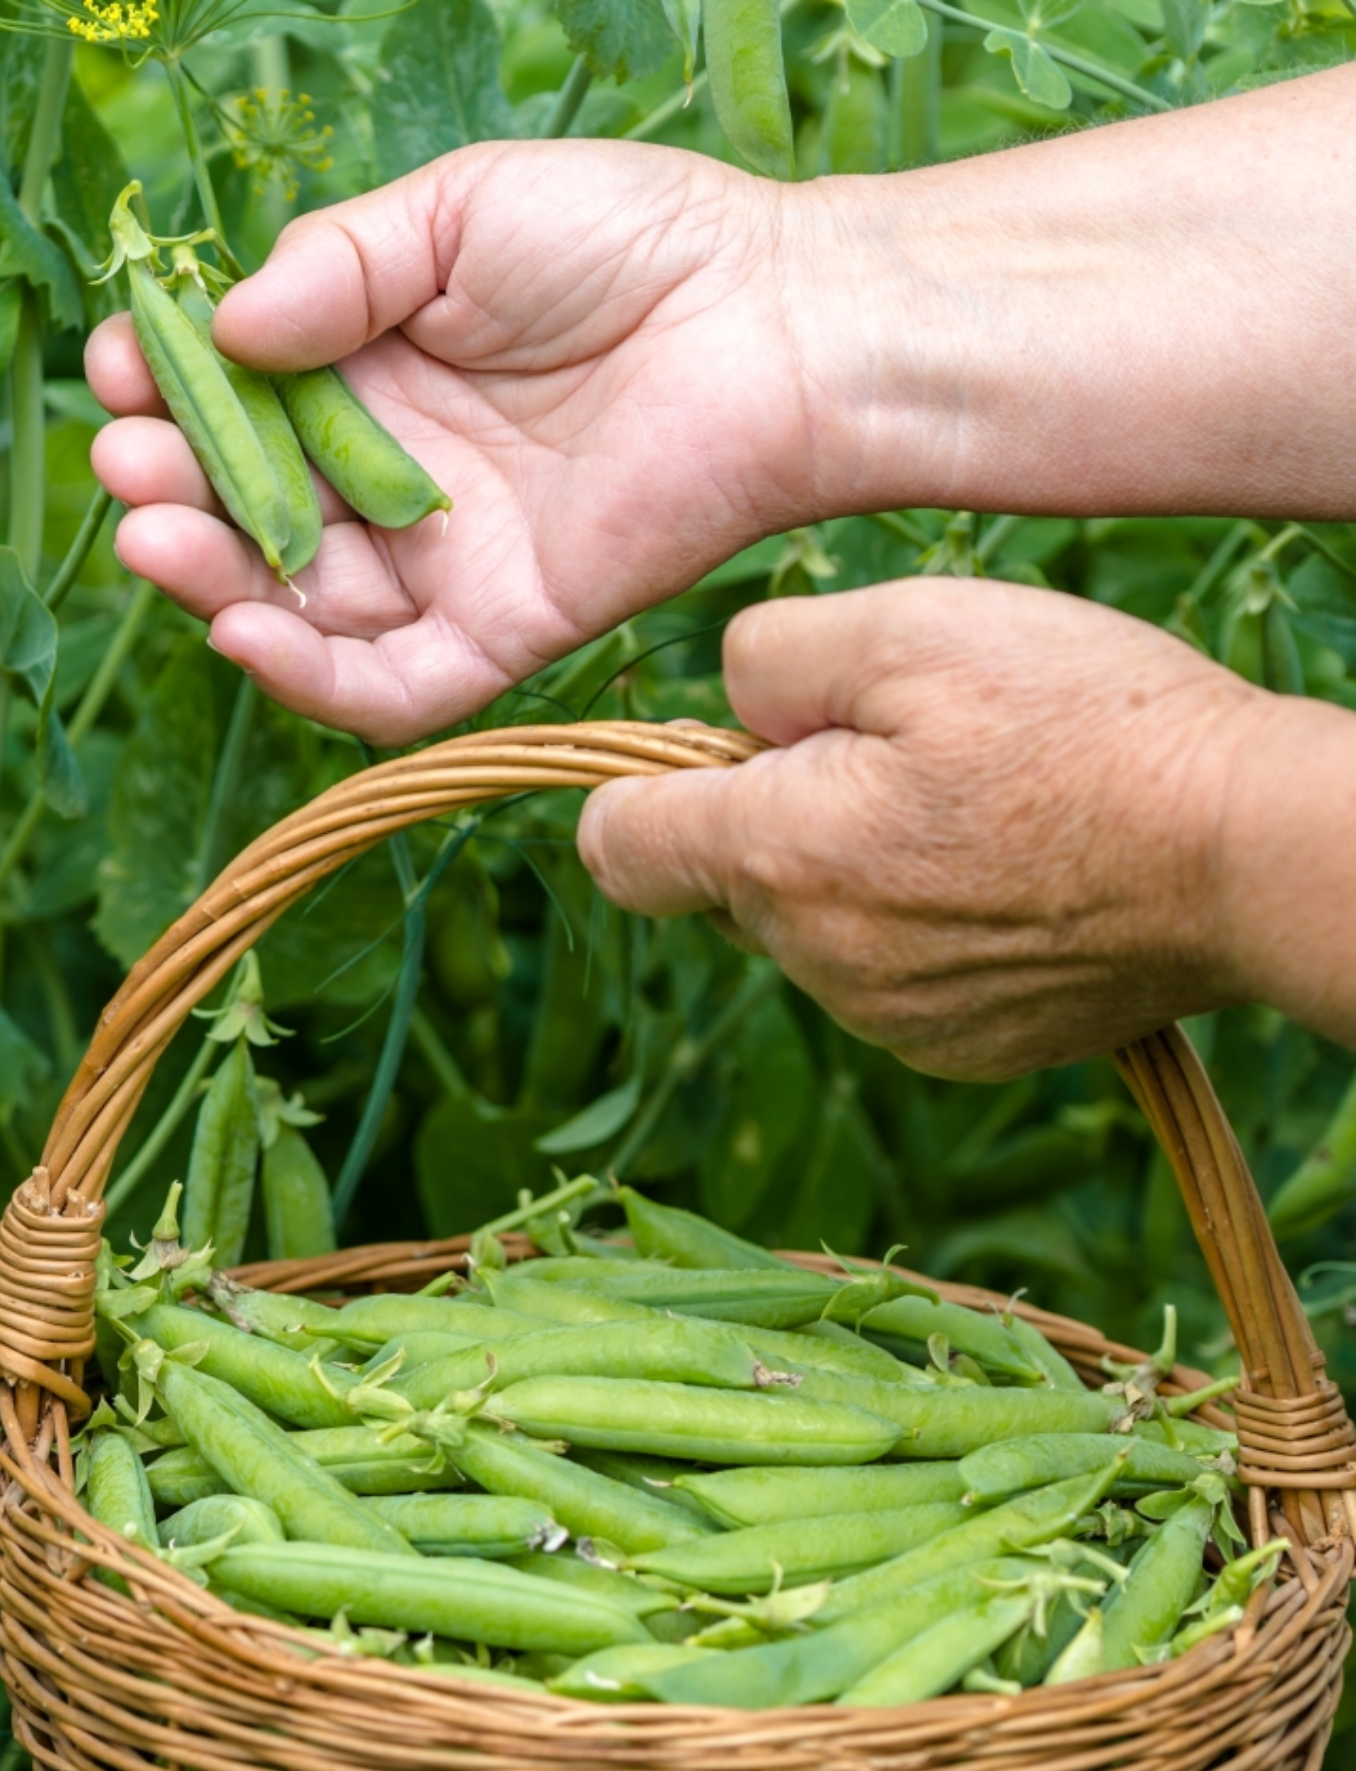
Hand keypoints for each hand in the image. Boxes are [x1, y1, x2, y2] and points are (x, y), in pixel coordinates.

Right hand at [88, 71, 1355, 748]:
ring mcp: (442, 561)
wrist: (778, 328)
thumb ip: (340, 266)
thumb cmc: (633, 245)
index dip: (169, 394)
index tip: (122, 369)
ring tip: (158, 537)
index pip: (237, 404)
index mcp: (370, 370)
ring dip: (213, 582)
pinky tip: (247, 629)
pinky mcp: (500, 631)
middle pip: (248, 513)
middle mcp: (391, 475)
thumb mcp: (460, 212)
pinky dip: (313, 676)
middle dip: (171, 493)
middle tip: (129, 466)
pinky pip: (391, 685)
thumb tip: (225, 325)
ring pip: (301, 605)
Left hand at [577, 579, 1273, 1079]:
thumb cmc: (1083, 725)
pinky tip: (1002, 877)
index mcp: (776, 859)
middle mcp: (812, 961)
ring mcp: (883, 1019)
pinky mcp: (953, 1049)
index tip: (718, 750)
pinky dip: (913, 930)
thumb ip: (770, 658)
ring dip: (843, 874)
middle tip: (883, 755)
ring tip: (963, 811)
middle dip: (763, 820)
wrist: (1245, 855)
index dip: (643, 785)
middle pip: (717, 886)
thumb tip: (723, 707)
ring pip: (804, 933)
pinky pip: (881, 982)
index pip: (619, 846)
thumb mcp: (911, 626)